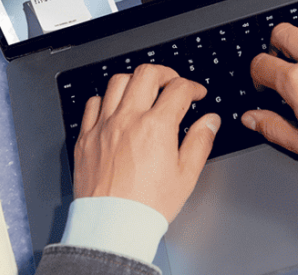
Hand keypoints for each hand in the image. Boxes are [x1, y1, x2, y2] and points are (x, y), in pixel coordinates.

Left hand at [73, 64, 220, 221]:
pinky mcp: (86, 137)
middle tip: (173, 83)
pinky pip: (93, 103)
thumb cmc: (147, 205)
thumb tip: (210, 121)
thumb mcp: (186, 175)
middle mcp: (128, 120)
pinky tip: (115, 107)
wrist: (113, 224)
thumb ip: (200, 142)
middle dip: (165, 73)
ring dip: (134, 81)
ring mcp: (104, 126)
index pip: (178, 89)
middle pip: (146, 74)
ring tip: (144, 90)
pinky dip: (106, 99)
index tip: (196, 94)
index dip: (193, 87)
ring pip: (117, 82)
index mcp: (156, 127)